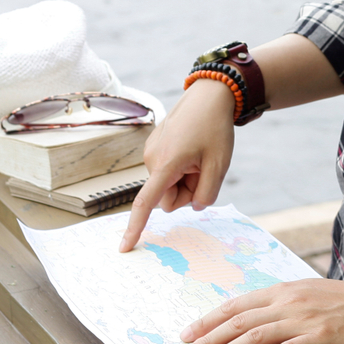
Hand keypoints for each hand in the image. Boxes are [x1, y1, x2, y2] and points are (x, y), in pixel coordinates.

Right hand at [119, 80, 235, 251]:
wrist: (209, 96)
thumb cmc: (215, 129)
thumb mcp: (219, 165)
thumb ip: (206, 193)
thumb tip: (192, 206)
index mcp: (165, 165)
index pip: (146, 203)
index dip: (136, 227)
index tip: (124, 247)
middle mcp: (151, 160)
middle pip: (167, 199)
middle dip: (186, 192)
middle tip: (204, 169)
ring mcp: (151, 154)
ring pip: (168, 186)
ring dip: (186, 179)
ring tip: (199, 156)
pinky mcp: (155, 149)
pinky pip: (168, 172)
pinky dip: (182, 169)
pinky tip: (193, 149)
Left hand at [179, 278, 343, 343]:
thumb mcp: (306, 292)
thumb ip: (279, 302)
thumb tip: (249, 316)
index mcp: (284, 290)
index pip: (237, 304)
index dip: (209, 319)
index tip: (187, 333)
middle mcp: (289, 302)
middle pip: (240, 321)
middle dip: (208, 338)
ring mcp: (304, 320)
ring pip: (256, 336)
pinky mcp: (321, 338)